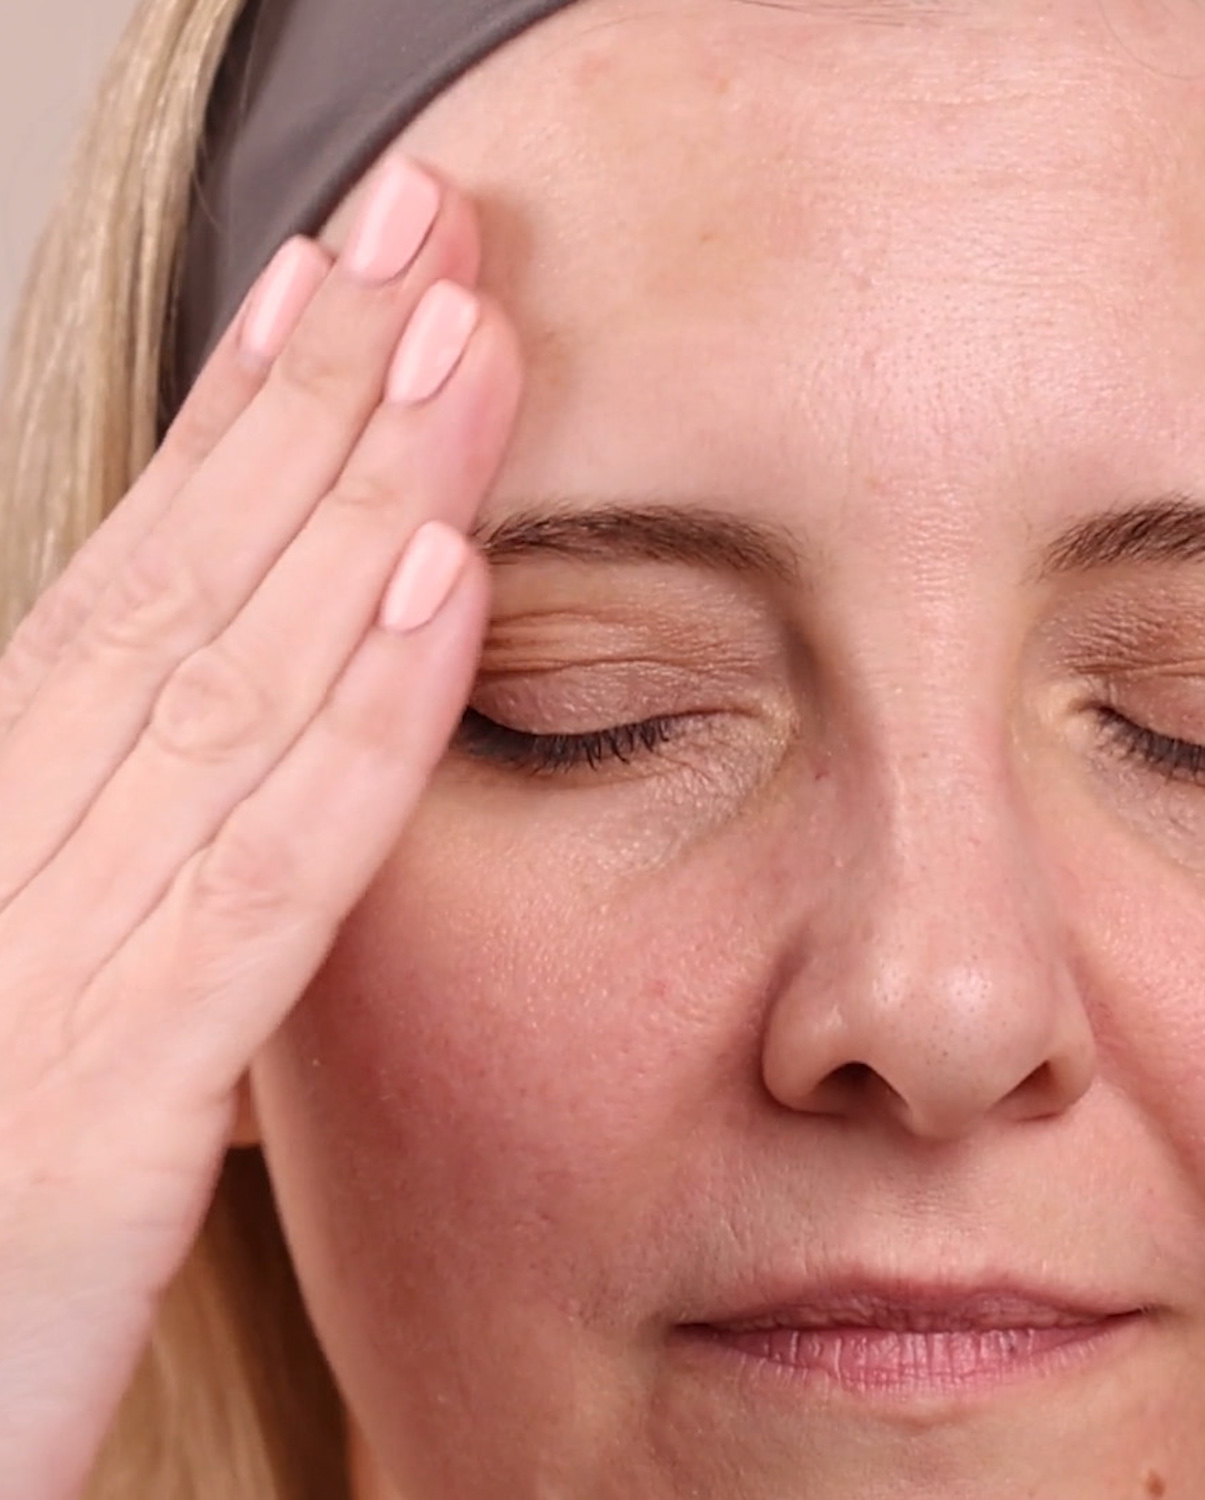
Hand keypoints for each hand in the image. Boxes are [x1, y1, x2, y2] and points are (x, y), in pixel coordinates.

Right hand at [0, 155, 519, 1498]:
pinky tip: (444, 593)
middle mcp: (5, 863)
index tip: (353, 292)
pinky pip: (254, 879)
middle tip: (426, 225)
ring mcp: (36, 973)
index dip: (250, 426)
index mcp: (7, 845)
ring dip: (359, 498)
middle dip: (316, 392)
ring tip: (463, 339)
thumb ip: (157, 905)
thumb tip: (266, 796)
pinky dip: (354, 726)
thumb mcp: (62, 1037)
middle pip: (187, 585)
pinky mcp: (83, 1112)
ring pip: (226, 684)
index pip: (147, 590)